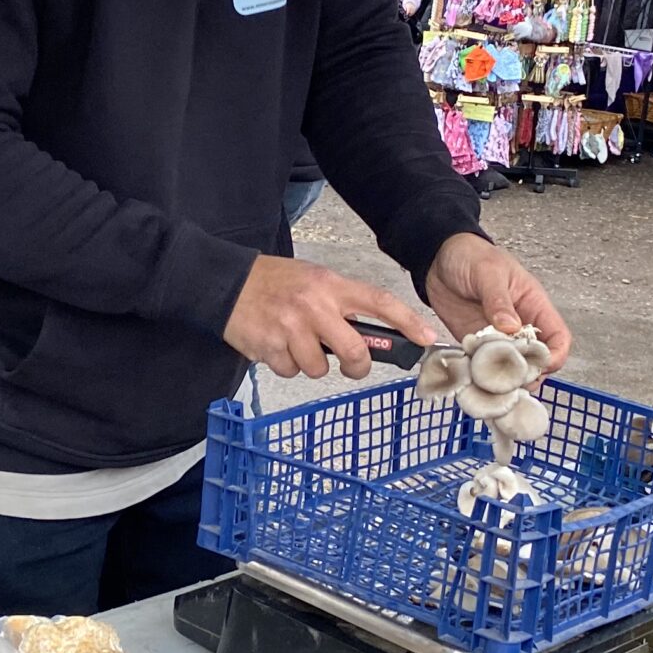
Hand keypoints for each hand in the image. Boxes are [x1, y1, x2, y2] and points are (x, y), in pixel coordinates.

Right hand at [225, 256, 436, 380]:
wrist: (226, 282)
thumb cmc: (275, 282)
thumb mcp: (314, 280)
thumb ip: (341, 304)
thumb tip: (371, 337)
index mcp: (330, 286)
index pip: (379, 302)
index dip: (407, 322)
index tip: (426, 337)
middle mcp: (313, 306)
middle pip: (355, 352)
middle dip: (357, 366)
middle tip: (351, 365)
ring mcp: (290, 328)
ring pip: (319, 369)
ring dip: (311, 364)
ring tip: (296, 342)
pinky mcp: (269, 347)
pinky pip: (290, 371)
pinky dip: (285, 364)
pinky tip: (276, 344)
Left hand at [427, 234, 571, 371]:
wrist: (439, 259)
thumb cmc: (472, 256)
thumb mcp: (488, 272)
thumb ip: (499, 299)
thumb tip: (512, 326)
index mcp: (534, 306)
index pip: (558, 338)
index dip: (554, 356)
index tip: (539, 365)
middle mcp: (520, 326)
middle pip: (538, 361)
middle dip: (528, 374)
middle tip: (510, 379)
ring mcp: (498, 338)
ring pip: (512, 369)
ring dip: (504, 379)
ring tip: (491, 382)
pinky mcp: (477, 345)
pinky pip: (484, 367)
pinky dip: (480, 376)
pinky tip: (472, 377)